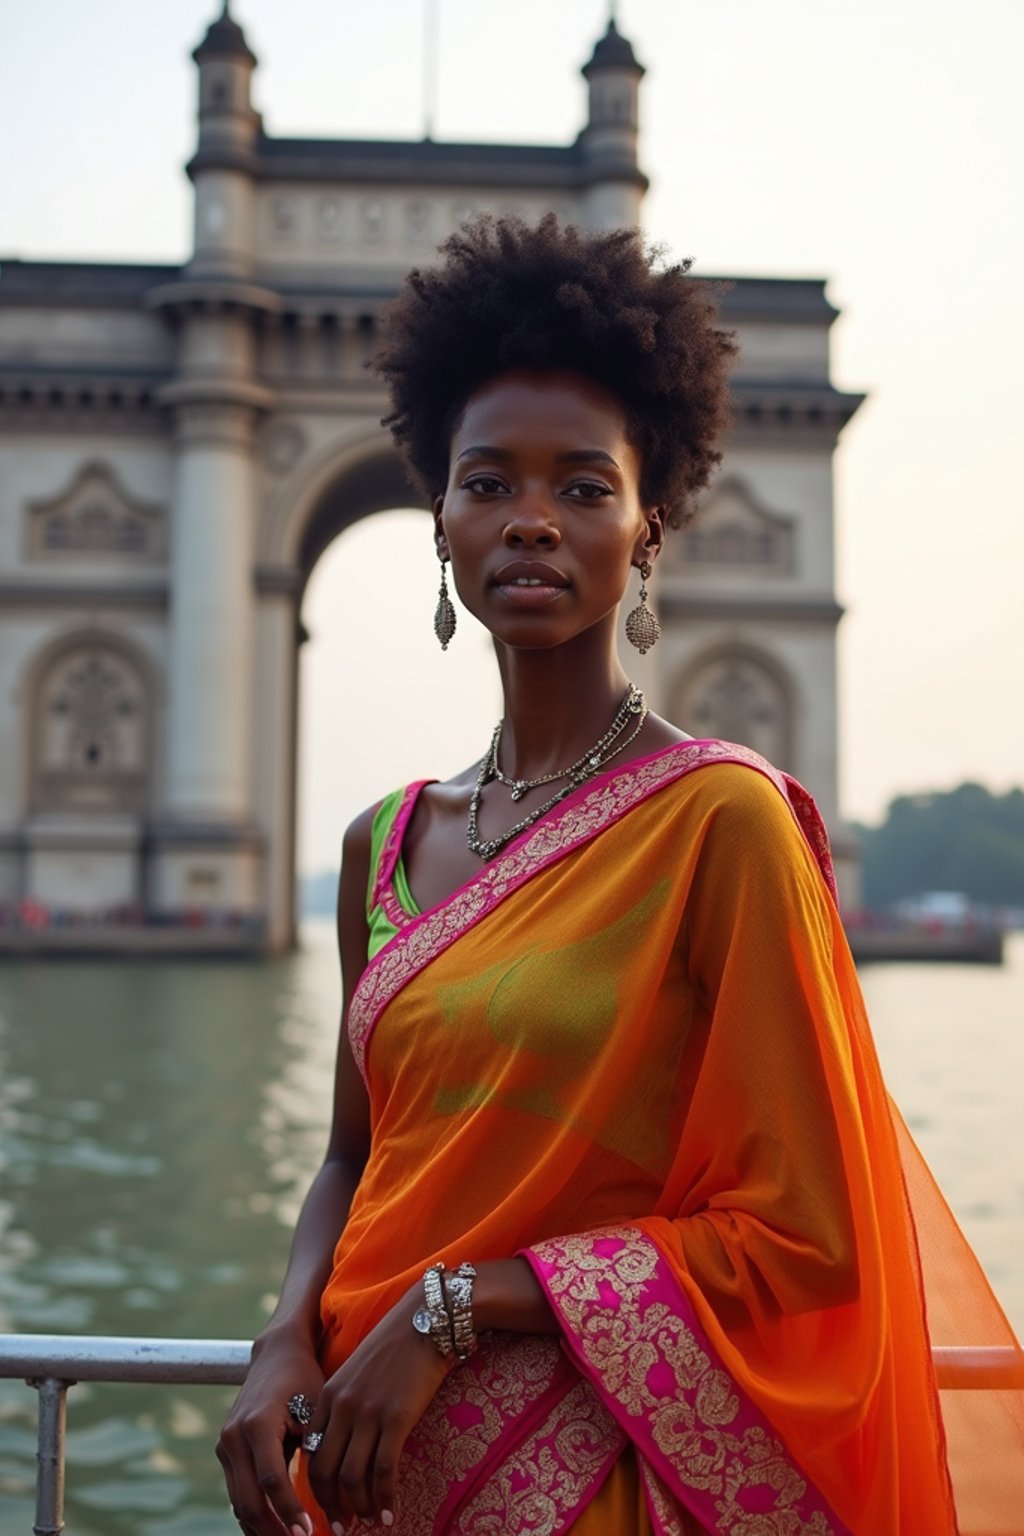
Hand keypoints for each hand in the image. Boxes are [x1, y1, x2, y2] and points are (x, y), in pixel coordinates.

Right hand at [216, 1332, 322, 1535]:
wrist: (276, 1354)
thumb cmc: (304, 1379)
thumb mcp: (314, 1408)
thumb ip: (315, 1448)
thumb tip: (329, 1495)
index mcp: (257, 1424)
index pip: (272, 1482)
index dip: (290, 1512)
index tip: (311, 1532)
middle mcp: (233, 1437)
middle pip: (250, 1501)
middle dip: (274, 1531)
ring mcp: (225, 1445)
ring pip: (239, 1503)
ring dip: (263, 1529)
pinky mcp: (226, 1452)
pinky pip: (238, 1493)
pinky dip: (254, 1516)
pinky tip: (275, 1530)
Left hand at [306, 1284, 453, 1529]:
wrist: (427, 1318)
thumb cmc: (398, 1345)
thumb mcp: (360, 1372)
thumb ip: (347, 1404)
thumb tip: (348, 1446)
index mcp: (329, 1395)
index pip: (310, 1453)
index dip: (315, 1488)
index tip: (327, 1508)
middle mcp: (342, 1406)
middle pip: (323, 1472)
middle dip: (331, 1507)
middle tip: (343, 1528)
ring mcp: (368, 1412)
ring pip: (352, 1477)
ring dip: (359, 1507)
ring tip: (369, 1520)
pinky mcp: (396, 1417)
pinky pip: (383, 1471)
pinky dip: (384, 1498)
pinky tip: (390, 1512)